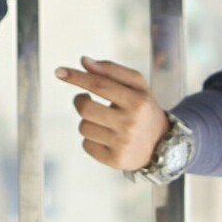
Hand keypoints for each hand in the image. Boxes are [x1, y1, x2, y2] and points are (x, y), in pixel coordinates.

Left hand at [54, 56, 168, 171]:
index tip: (59, 72)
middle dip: (80, 101)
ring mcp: (122, 144)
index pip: (99, 85)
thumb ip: (111, 70)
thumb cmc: (143, 109)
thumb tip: (84, 61)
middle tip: (85, 98)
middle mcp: (130, 123)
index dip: (77, 77)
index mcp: (137, 101)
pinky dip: (91, 139)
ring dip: (87, 121)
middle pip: (86, 108)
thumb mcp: (137, 86)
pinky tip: (105, 137)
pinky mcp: (115, 160)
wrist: (162, 144)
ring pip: (83, 127)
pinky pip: (86, 145)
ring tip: (103, 121)